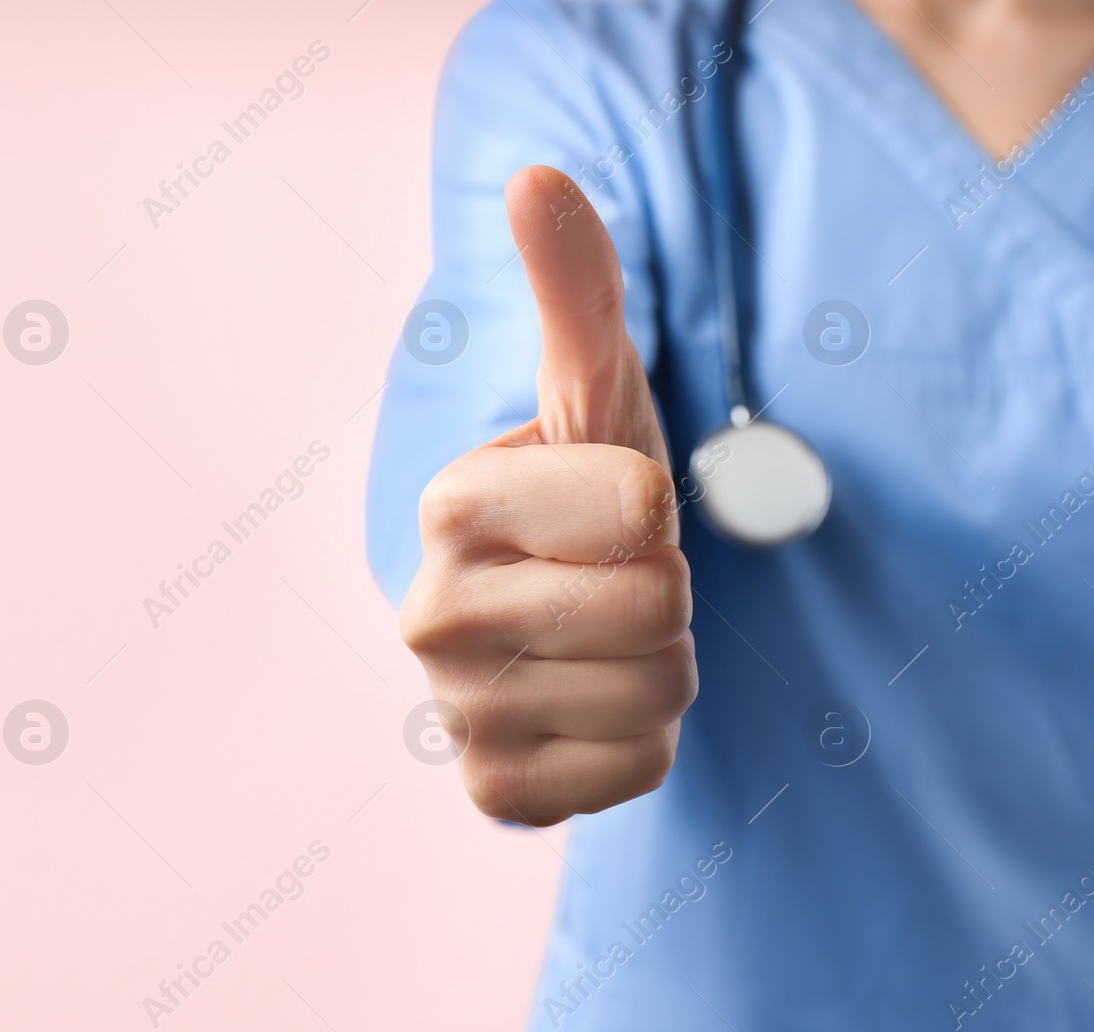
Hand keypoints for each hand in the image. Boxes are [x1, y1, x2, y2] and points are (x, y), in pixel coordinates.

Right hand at [399, 165, 696, 826]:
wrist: (564, 618)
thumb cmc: (588, 492)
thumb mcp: (596, 392)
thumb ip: (576, 289)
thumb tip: (537, 176)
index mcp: (447, 502)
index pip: (644, 508)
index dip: (657, 508)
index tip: (608, 510)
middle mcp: (428, 613)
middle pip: (658, 607)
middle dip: (666, 591)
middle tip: (611, 581)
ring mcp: (454, 713)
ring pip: (660, 693)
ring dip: (662, 666)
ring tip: (603, 642)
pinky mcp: (495, 793)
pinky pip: (641, 771)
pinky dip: (644, 741)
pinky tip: (591, 707)